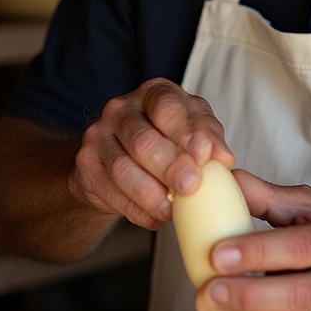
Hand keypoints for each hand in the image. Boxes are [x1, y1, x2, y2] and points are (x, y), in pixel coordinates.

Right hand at [74, 78, 233, 230]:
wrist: (119, 156)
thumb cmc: (167, 137)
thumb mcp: (193, 130)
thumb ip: (210, 139)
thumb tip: (223, 158)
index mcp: (154, 92)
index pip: (168, 107)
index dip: (187, 133)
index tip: (204, 157)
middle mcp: (121, 108)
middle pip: (143, 140)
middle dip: (169, 166)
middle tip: (190, 186)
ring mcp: (99, 135)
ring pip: (122, 168)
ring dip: (150, 194)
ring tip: (172, 211)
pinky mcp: (86, 164)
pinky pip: (110, 191)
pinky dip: (135, 209)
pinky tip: (154, 218)